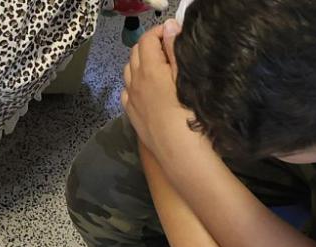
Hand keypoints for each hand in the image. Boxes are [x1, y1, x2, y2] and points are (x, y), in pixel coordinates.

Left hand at [121, 20, 197, 158]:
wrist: (179, 150)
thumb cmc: (188, 112)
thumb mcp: (186, 76)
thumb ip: (174, 49)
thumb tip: (169, 27)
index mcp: (149, 69)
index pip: (147, 39)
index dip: (159, 32)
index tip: (174, 34)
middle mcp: (135, 82)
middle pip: (135, 53)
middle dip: (149, 45)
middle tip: (168, 48)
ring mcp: (131, 99)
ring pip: (128, 71)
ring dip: (140, 63)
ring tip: (157, 66)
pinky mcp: (131, 114)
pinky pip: (127, 91)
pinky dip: (134, 83)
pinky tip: (146, 88)